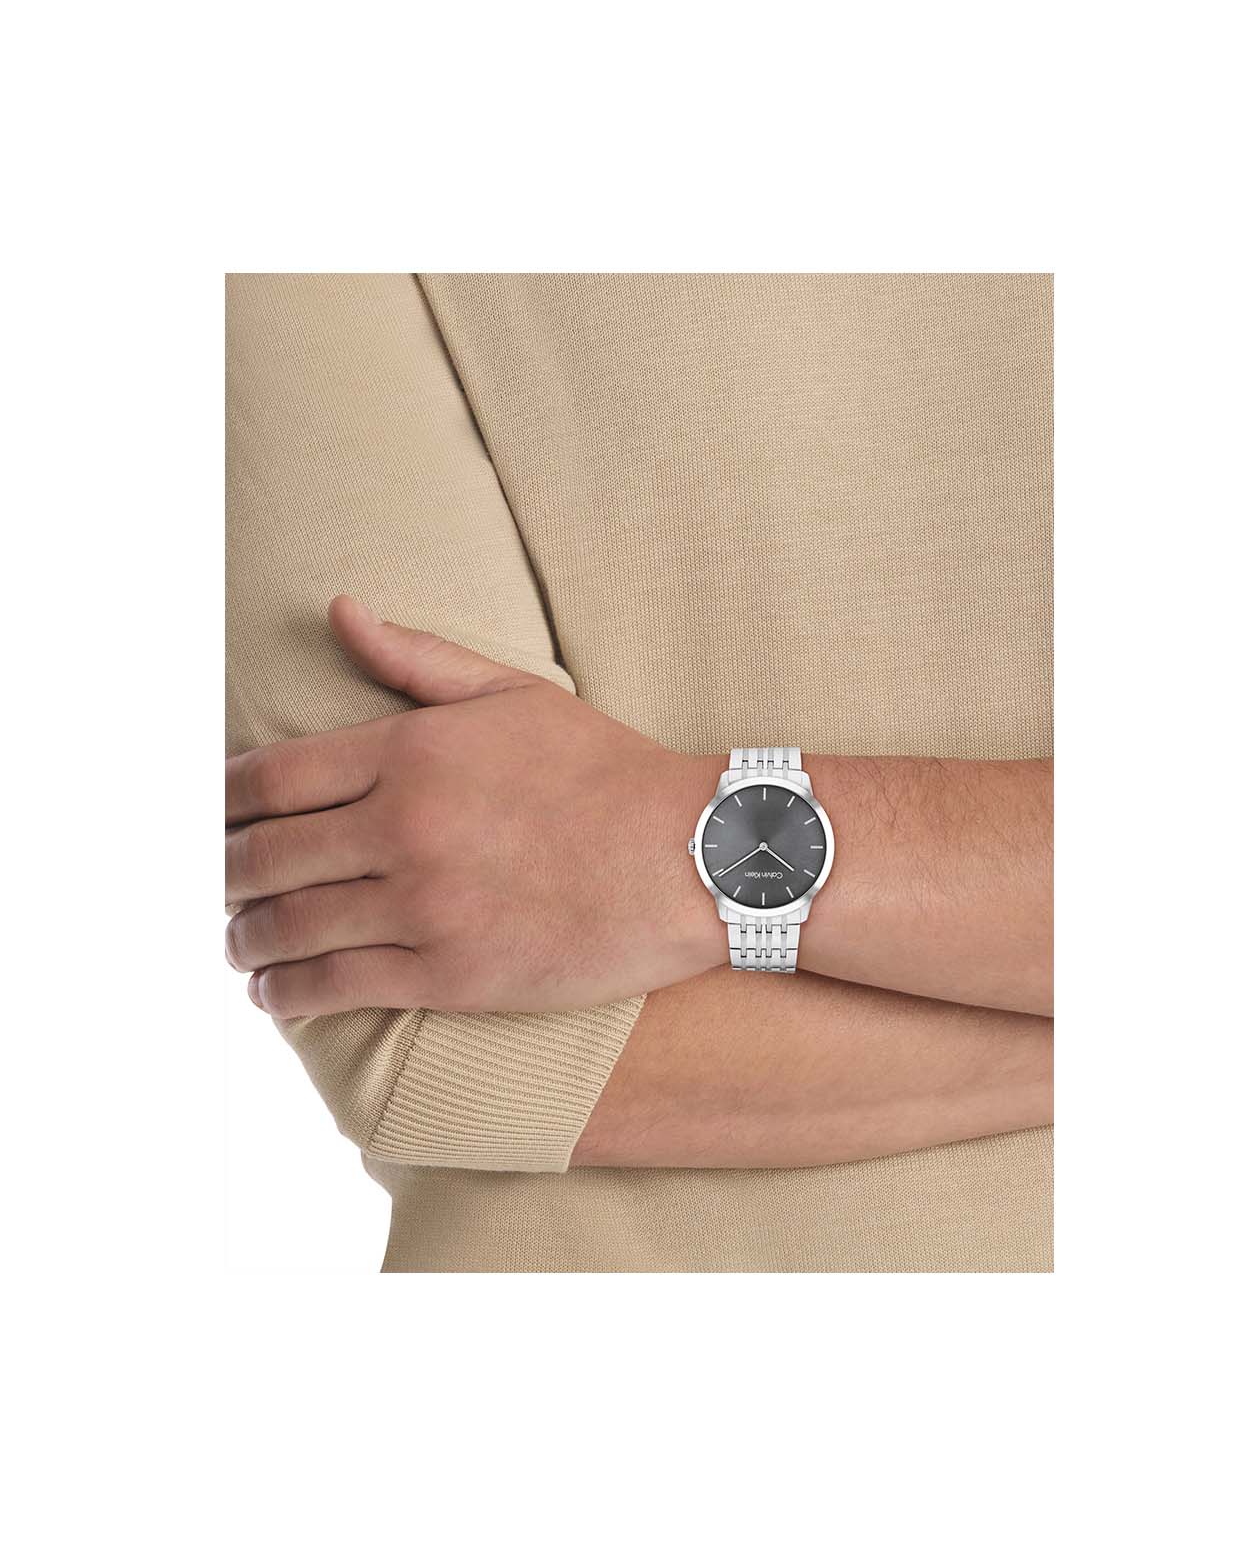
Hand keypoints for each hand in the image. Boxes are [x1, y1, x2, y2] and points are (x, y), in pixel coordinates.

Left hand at [226, 598, 722, 1016]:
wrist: (694, 856)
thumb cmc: (607, 772)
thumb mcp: (514, 693)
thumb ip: (416, 658)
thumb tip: (339, 612)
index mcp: (410, 751)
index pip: (271, 777)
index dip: (221, 802)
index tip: (211, 818)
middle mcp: (403, 826)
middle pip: (263, 856)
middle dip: (221, 875)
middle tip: (213, 886)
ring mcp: (423, 905)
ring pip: (289, 927)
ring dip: (243, 939)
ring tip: (235, 944)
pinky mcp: (451, 974)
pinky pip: (337, 987)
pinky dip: (287, 993)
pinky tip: (272, 994)